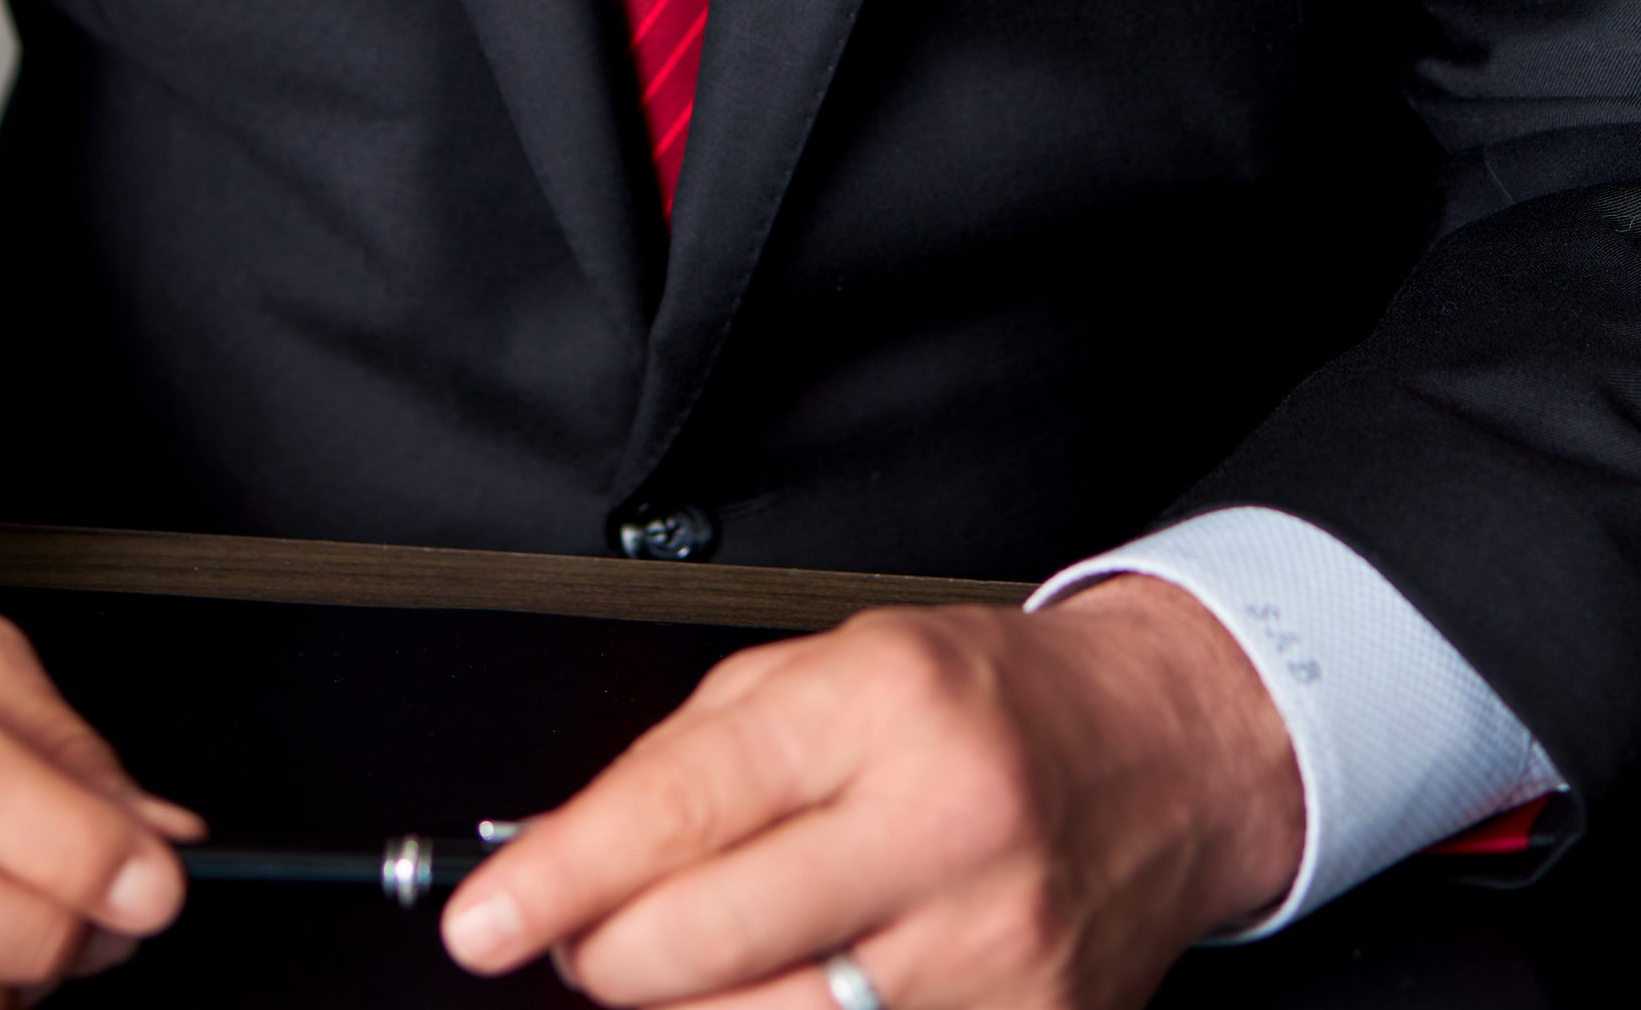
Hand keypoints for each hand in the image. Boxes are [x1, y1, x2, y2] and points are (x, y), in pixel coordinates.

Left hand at [440, 576, 1303, 1009]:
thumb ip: (692, 752)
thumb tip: (560, 850)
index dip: (562, 872)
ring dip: (690, 1009)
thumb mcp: (833, 664)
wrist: (1157, 757)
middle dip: (607, 955)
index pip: (684, 803)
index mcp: (883, 705)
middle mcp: (941, 827)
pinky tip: (779, 992)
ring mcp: (988, 953)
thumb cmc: (982, 703)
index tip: (483, 919)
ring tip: (690, 959)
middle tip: (586, 936)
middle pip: (706, 940)